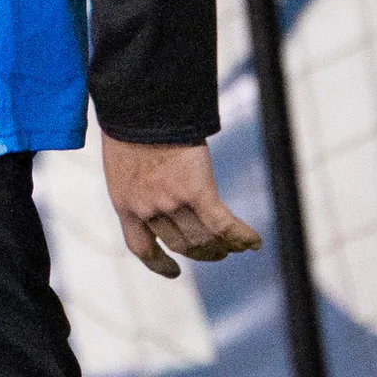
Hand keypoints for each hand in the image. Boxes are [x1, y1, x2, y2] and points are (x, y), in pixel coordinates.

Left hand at [99, 135, 261, 279]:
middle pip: (181, 244)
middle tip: (218, 253)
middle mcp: (147, 209)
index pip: (141, 247)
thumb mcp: (122, 157)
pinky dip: (241, 236)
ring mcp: (171, 201)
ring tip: (235, 248)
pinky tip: (254, 243)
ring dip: (222, 247)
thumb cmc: (129, 120)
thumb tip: (151, 175)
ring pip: (203, 238)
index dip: (159, 264)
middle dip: (201, 253)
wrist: (138, 105)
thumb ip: (136, 176)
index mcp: (124, 203)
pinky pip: (222, 222)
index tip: (174, 271)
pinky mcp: (196, 189)